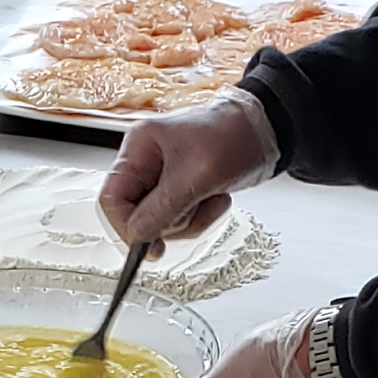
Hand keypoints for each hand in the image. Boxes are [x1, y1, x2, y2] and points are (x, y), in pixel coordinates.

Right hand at [99, 91, 277, 255]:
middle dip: (167, 221)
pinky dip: (201, 217)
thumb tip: (136, 235)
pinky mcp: (183, 191)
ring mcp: (164, 180)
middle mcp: (146, 165)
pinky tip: (216, 197)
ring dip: (189, 220)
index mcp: (138, 149)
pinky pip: (182, 219)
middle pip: (136, 215)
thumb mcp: (195, 175)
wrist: (266, 132)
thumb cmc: (232, 137)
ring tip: (210, 197)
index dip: (125, 225)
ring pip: (160, 222)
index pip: (111, 198)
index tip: (147, 245)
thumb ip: (162, 208)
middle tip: (192, 208)